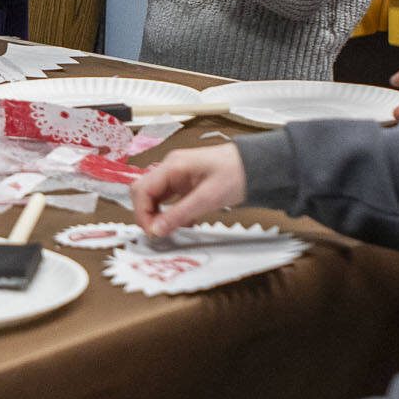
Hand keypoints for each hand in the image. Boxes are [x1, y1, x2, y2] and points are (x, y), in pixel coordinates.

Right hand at [131, 145, 246, 237]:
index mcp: (173, 165)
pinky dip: (170, 213)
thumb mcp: (207, 198)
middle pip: (144, 193)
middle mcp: (171, 168)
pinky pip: (169, 200)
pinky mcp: (185, 183)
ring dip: (158, 215)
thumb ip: (178, 215)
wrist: (257, 165)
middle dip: (147, 214)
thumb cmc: (237, 172)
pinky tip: (183, 222)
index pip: (141, 189)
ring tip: (170, 229)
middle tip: (159, 232)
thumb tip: (156, 229)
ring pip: (155, 197)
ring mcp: (177, 175)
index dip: (142, 213)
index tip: (153, 231)